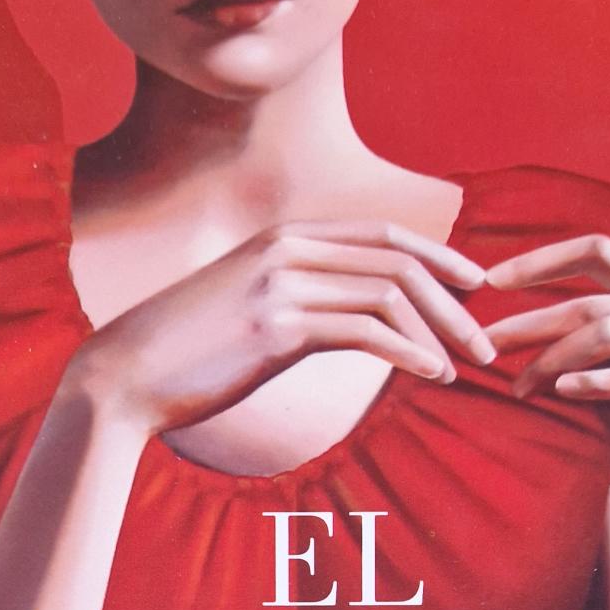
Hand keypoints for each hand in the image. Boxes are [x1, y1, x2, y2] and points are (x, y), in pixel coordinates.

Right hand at [63, 220, 495, 438]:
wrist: (123, 375)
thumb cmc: (186, 355)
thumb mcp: (248, 314)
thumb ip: (299, 306)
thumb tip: (347, 326)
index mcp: (285, 238)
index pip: (383, 233)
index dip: (438, 257)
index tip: (475, 287)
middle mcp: (288, 248)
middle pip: (397, 257)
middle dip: (452, 298)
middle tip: (486, 340)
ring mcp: (281, 283)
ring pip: (389, 291)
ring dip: (440, 331)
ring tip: (465, 367)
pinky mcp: (277, 326)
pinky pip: (365, 331)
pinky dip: (410, 353)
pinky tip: (432, 376)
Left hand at [484, 234, 609, 544]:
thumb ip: (585, 362)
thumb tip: (522, 340)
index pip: (602, 252)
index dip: (543, 260)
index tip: (489, 279)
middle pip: (597, 300)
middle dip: (532, 322)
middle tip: (485, 346)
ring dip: (557, 358)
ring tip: (520, 386)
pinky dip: (601, 383)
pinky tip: (563, 393)